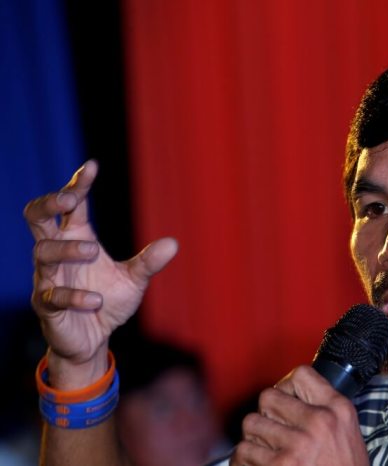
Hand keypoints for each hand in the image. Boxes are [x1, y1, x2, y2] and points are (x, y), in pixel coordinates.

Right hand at [24, 160, 177, 385]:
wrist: (94, 339)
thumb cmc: (108, 301)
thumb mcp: (134, 280)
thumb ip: (149, 262)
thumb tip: (173, 243)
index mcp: (76, 238)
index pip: (71, 205)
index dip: (78, 184)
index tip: (91, 166)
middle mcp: (57, 254)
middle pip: (36, 217)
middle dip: (48, 202)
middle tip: (69, 199)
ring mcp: (47, 278)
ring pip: (42, 251)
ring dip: (67, 249)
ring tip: (93, 251)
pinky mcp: (46, 305)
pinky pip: (52, 295)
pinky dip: (75, 296)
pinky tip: (96, 300)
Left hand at [231, 365, 368, 465]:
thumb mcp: (348, 436)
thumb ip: (324, 411)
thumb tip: (287, 391)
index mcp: (339, 411)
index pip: (301, 375)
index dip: (287, 386)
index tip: (286, 401)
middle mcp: (318, 423)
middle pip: (268, 397)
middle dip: (267, 416)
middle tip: (275, 434)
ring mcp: (296, 447)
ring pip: (251, 425)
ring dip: (255, 441)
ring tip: (269, 455)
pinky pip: (242, 453)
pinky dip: (246, 464)